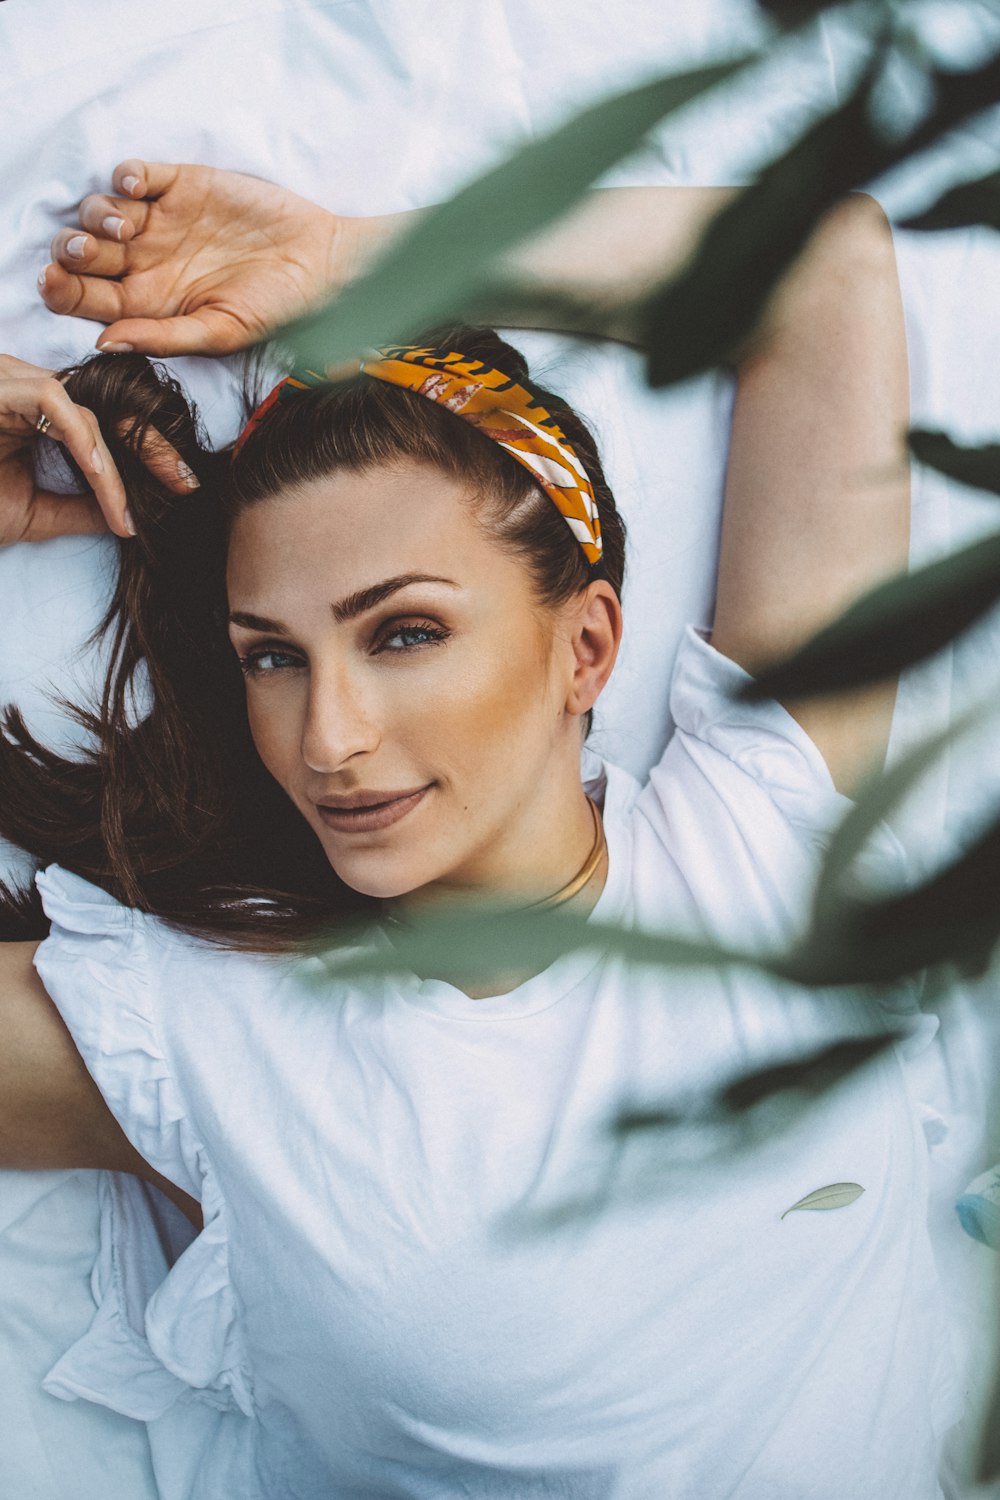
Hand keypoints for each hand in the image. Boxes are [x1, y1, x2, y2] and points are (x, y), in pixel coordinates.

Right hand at [0, 353, 191, 542]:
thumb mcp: (33, 514)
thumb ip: (79, 510)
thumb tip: (127, 518)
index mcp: (34, 410)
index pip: (104, 420)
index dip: (147, 452)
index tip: (181, 485)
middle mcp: (25, 386)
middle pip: (104, 408)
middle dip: (151, 447)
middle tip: (183, 482)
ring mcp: (12, 381)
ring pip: (85, 408)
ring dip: (113, 458)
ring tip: (127, 505)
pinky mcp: (0, 387)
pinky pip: (53, 399)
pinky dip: (80, 436)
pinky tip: (95, 472)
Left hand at [38, 159, 352, 357]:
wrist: (321, 263)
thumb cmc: (276, 308)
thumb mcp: (220, 333)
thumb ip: (161, 337)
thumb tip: (104, 344)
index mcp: (147, 304)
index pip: (86, 298)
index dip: (61, 288)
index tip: (54, 280)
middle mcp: (145, 263)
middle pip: (83, 252)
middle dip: (71, 248)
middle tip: (83, 249)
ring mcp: (160, 222)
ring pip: (100, 211)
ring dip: (96, 213)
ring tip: (123, 224)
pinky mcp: (180, 185)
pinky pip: (135, 174)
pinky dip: (124, 176)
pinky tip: (134, 187)